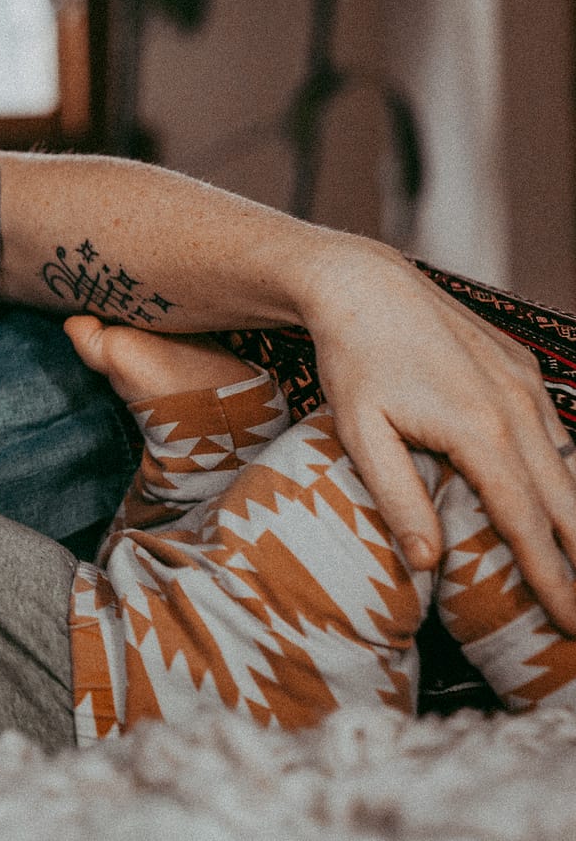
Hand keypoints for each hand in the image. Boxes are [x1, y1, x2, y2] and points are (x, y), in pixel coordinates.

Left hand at [305, 241, 575, 632]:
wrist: (365, 286)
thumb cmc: (353, 362)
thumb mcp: (361, 432)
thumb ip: (396, 498)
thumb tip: (427, 563)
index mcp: (480, 432)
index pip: (527, 523)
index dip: (553, 578)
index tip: (571, 621)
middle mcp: (518, 410)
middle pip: (568, 502)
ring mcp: (526, 387)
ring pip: (571, 467)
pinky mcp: (524, 371)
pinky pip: (558, 434)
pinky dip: (569, 474)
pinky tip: (568, 504)